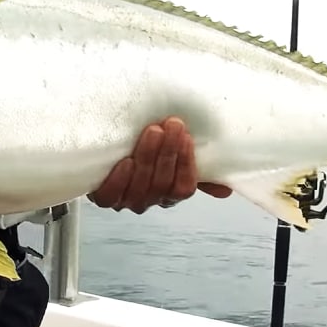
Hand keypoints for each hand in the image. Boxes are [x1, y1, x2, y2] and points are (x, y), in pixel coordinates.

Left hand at [87, 117, 231, 213]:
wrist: (104, 147)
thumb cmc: (146, 148)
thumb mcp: (173, 155)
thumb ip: (199, 170)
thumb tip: (224, 190)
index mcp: (169, 194)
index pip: (184, 188)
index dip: (186, 164)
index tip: (186, 137)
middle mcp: (148, 201)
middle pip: (162, 184)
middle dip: (168, 153)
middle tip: (171, 125)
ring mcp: (125, 200)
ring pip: (140, 186)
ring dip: (148, 157)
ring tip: (152, 132)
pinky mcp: (102, 197)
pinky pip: (110, 196)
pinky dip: (120, 180)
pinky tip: (126, 162)